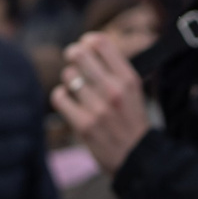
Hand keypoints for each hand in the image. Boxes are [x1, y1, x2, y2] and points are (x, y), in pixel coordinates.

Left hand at [53, 33, 149, 171]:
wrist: (137, 158)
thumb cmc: (132, 120)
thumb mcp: (134, 90)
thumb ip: (116, 69)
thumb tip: (89, 44)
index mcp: (129, 79)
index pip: (101, 43)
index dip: (88, 40)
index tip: (85, 45)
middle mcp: (114, 90)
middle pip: (79, 54)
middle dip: (73, 53)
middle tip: (72, 58)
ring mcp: (98, 108)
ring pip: (68, 75)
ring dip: (69, 79)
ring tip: (76, 87)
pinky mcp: (84, 124)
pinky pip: (59, 97)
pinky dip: (60, 96)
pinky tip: (68, 100)